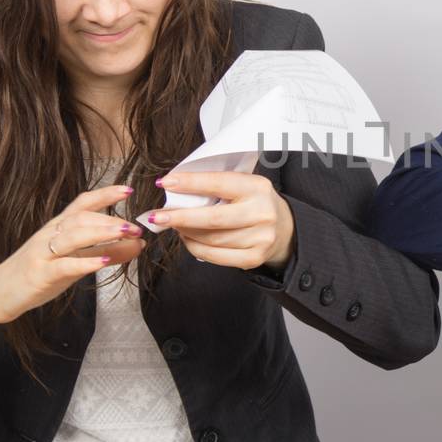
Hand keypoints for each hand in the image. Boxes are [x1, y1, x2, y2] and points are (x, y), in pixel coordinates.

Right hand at [0, 185, 143, 332]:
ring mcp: (43, 253)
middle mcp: (50, 235)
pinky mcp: (39, 274)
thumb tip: (138, 244)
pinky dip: (85, 263)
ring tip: (126, 234)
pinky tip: (103, 262)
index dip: (105, 194)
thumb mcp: (75, 260)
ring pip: (73, 236)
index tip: (128, 190)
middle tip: (136, 227)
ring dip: (102, 233)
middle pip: (81, 218)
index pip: (82, 203)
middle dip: (110, 219)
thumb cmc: (40, 272)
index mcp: (58, 227)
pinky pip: (64, 265)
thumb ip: (105, 251)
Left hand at [148, 171, 295, 270]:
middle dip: (180, 217)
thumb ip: (215, 186)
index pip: (219, 183)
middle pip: (213, 218)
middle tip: (156, 216)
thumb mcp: (243, 186)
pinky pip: (215, 256)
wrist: (284, 229)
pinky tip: (188, 239)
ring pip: (211, 239)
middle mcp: (262, 212)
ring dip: (186, 233)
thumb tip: (174, 189)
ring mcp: (260, 238)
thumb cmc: (253, 203)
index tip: (165, 182)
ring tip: (175, 226)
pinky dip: (196, 248)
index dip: (190, 183)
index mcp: (258, 187)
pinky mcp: (254, 258)